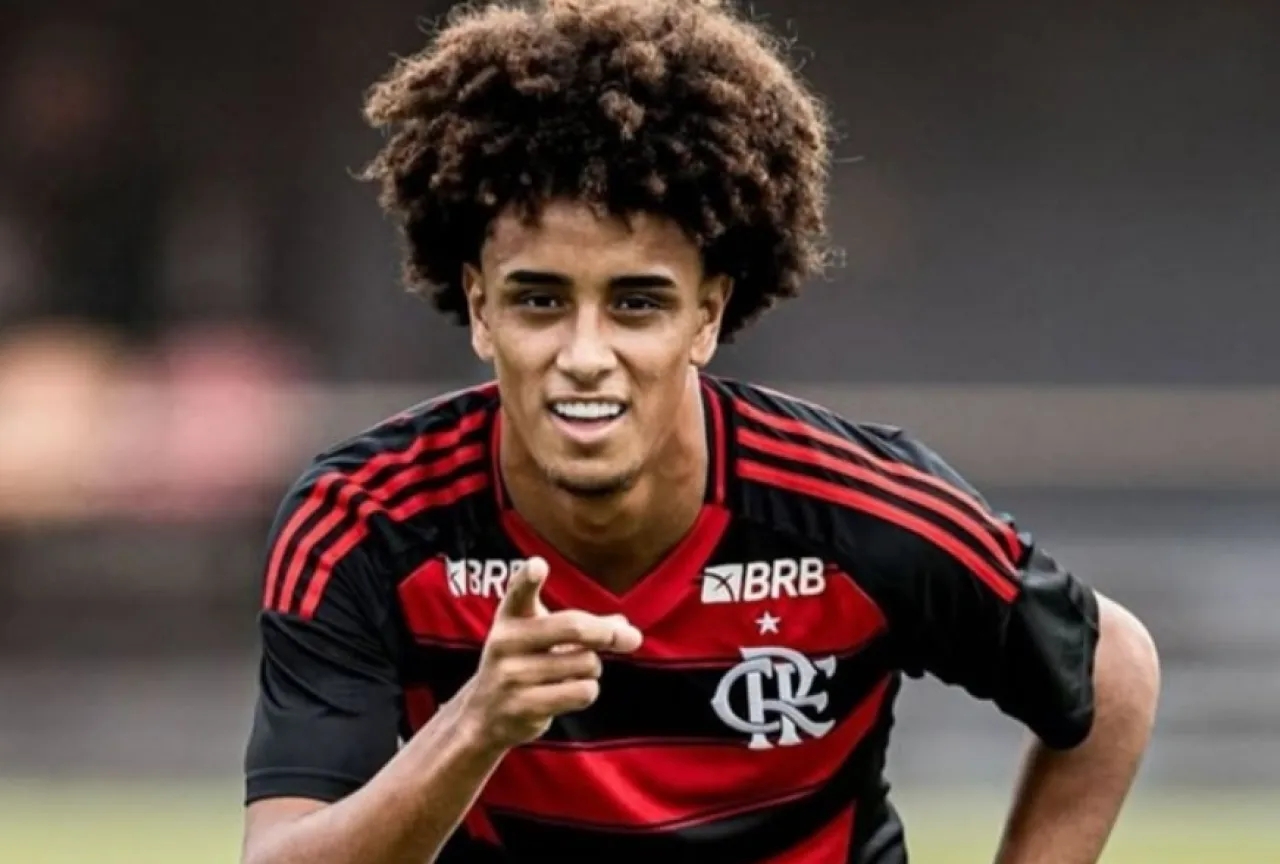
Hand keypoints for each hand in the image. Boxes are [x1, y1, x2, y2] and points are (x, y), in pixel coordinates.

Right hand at [457, 556, 642, 751]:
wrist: (485, 714)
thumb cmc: (525, 662)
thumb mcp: (544, 636)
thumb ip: (586, 627)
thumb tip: (629, 631)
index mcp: (511, 616)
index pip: (518, 591)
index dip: (528, 577)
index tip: (538, 566)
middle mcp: (506, 641)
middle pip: (573, 627)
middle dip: (606, 633)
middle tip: (628, 637)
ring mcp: (511, 675)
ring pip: (586, 663)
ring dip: (593, 669)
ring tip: (572, 673)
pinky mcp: (523, 706)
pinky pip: (582, 692)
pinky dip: (587, 691)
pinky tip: (568, 693)